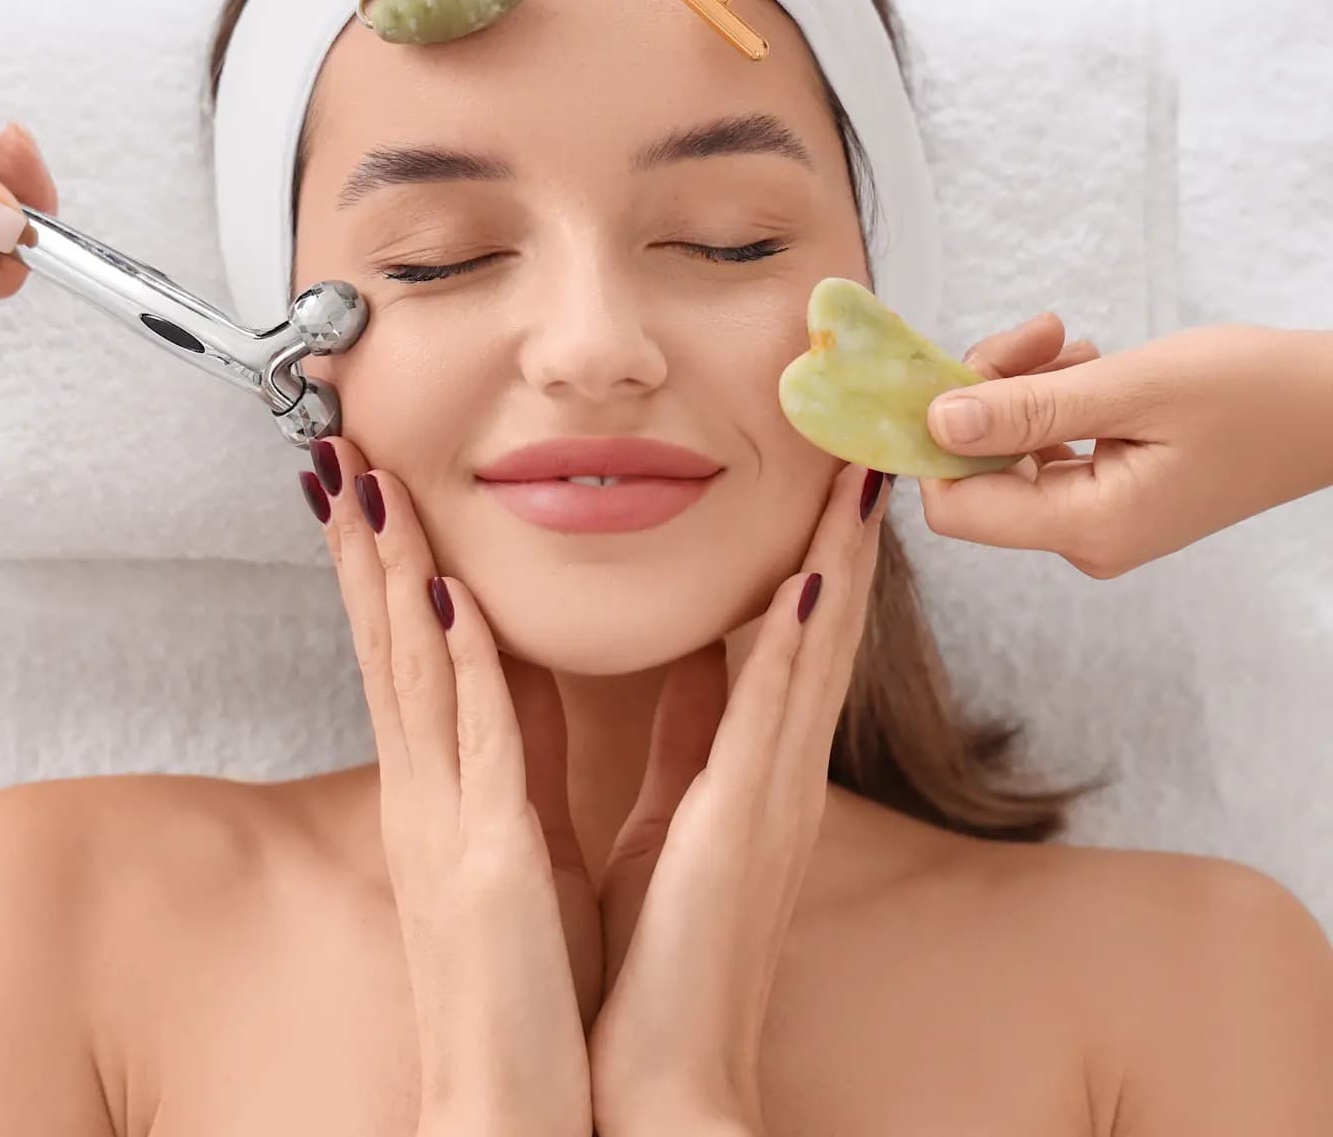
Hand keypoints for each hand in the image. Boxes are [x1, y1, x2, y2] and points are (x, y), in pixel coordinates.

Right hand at [302, 438, 600, 1136]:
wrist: (513, 1114)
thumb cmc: (529, 985)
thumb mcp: (529, 838)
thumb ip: (524, 746)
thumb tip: (523, 657)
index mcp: (446, 796)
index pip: (407, 658)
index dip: (384, 572)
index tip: (374, 495)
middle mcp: (430, 798)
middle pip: (388, 647)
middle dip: (365, 548)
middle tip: (343, 458)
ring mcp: (452, 826)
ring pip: (416, 672)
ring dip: (395, 575)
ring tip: (372, 488)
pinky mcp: (492, 862)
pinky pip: (474, 743)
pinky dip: (459, 665)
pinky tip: (449, 597)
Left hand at [587, 462, 889, 1136]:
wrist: (660, 1079)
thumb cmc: (662, 951)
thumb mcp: (672, 817)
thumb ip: (688, 737)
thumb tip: (693, 662)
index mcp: (761, 773)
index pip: (800, 641)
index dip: (821, 557)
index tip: (827, 482)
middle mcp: (785, 775)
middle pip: (828, 630)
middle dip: (845, 538)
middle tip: (863, 449)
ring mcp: (777, 798)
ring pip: (817, 653)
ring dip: (837, 562)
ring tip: (855, 477)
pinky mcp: (747, 826)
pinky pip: (774, 714)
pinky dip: (798, 641)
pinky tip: (809, 577)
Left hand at [919, 318, 1332, 577]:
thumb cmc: (1252, 393)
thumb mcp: (1131, 388)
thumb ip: (1028, 408)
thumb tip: (936, 422)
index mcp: (1086, 527)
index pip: (955, 507)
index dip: (932, 442)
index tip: (948, 371)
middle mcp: (1083, 540)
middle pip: (979, 472)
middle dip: (986, 396)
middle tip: (1036, 335)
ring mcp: (1096, 522)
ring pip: (1008, 454)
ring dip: (1020, 390)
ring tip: (1070, 344)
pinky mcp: (1110, 499)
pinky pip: (1046, 452)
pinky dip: (1049, 404)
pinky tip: (1084, 366)